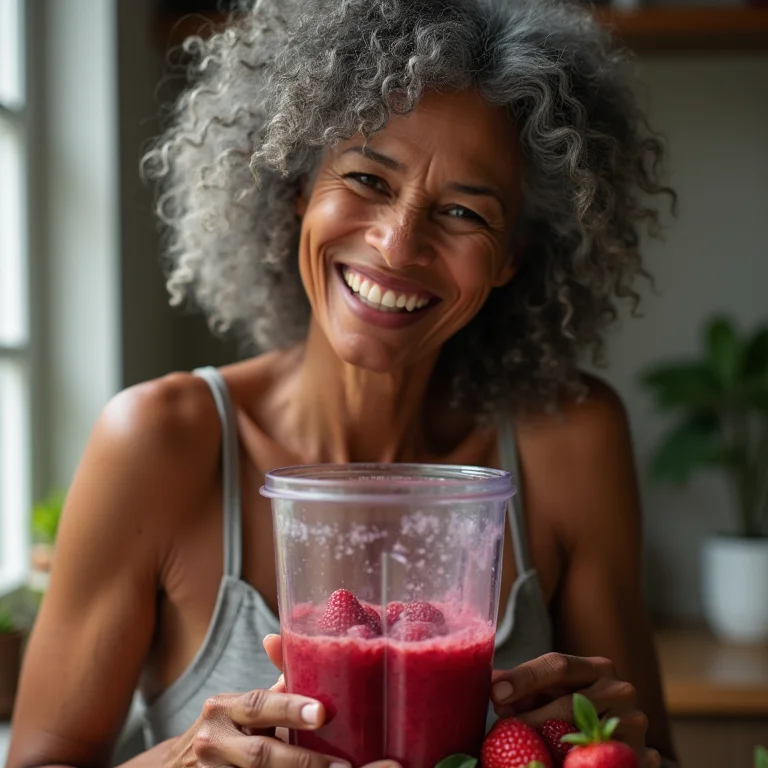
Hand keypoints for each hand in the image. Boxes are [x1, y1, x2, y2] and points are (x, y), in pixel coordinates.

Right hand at [165, 634, 399, 767]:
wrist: (179, 765)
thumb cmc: (227, 728)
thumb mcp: (245, 707)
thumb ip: (275, 688)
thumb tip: (308, 650)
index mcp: (224, 708)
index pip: (259, 705)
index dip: (290, 708)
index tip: (321, 713)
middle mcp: (212, 740)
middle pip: (259, 753)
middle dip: (301, 759)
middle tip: (341, 764)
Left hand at [490, 652, 660, 767]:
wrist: (620, 734)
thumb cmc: (574, 705)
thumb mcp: (551, 691)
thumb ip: (525, 688)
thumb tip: (493, 686)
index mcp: (597, 667)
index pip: (558, 665)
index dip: (524, 678)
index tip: (496, 693)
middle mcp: (620, 690)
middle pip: (569, 704)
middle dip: (530, 718)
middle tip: (502, 729)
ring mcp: (635, 724)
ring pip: (585, 738)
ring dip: (549, 746)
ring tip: (521, 751)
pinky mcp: (642, 756)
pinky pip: (603, 763)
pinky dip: (575, 763)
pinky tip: (552, 763)